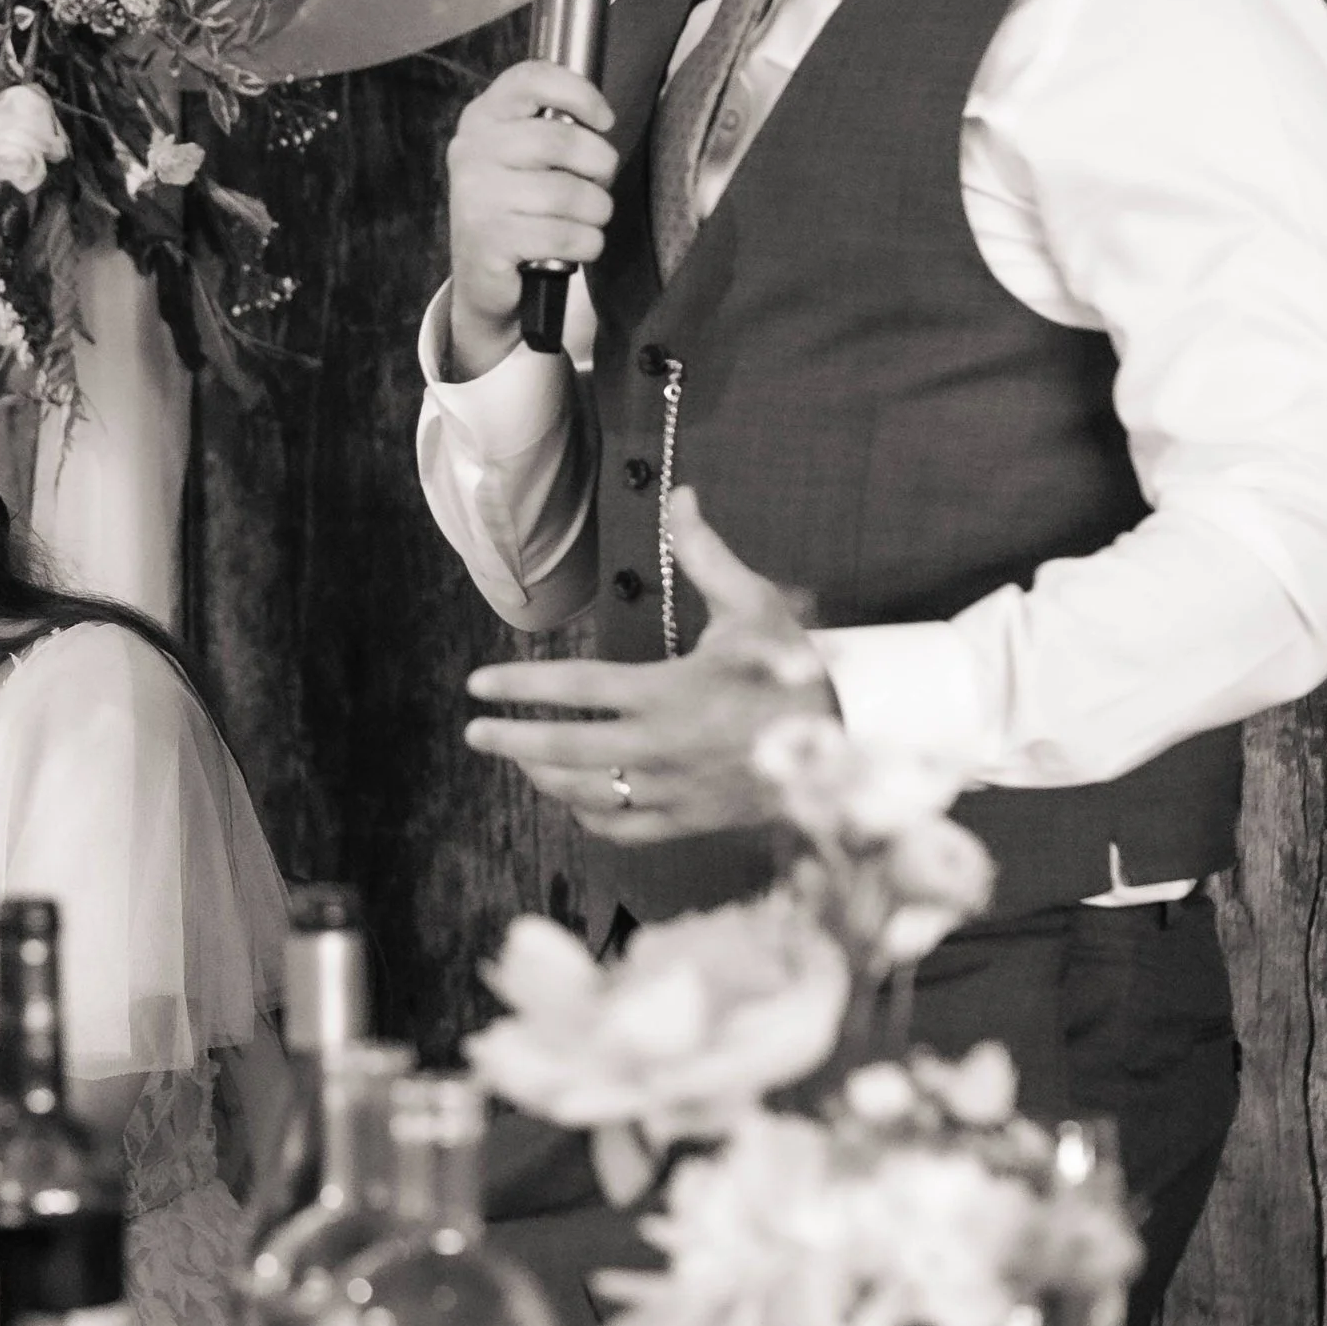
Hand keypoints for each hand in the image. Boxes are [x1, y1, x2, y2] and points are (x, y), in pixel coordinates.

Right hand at [445, 59, 618, 377]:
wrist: (483, 280)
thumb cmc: (517, 209)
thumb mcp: (522, 157)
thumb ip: (551, 127)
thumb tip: (600, 121)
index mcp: (482, 119)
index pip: (531, 79)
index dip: (579, 93)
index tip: (604, 120)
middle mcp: (471, 151)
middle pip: (562, 140)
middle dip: (601, 165)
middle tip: (600, 185)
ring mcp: (475, 196)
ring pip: (569, 194)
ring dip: (597, 212)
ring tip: (590, 221)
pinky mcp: (488, 240)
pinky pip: (564, 236)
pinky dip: (586, 245)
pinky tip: (578, 247)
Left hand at [466, 493, 837, 840]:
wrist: (852, 746)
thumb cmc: (797, 669)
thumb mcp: (756, 605)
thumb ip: (706, 554)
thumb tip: (682, 497)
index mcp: (672, 692)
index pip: (576, 689)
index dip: (520, 685)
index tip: (479, 683)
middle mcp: (664, 748)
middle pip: (566, 750)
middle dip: (511, 742)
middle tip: (474, 734)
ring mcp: (676, 791)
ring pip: (589, 794)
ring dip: (544, 778)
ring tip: (519, 761)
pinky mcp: (692, 821)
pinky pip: (626, 828)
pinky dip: (590, 816)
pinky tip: (574, 798)